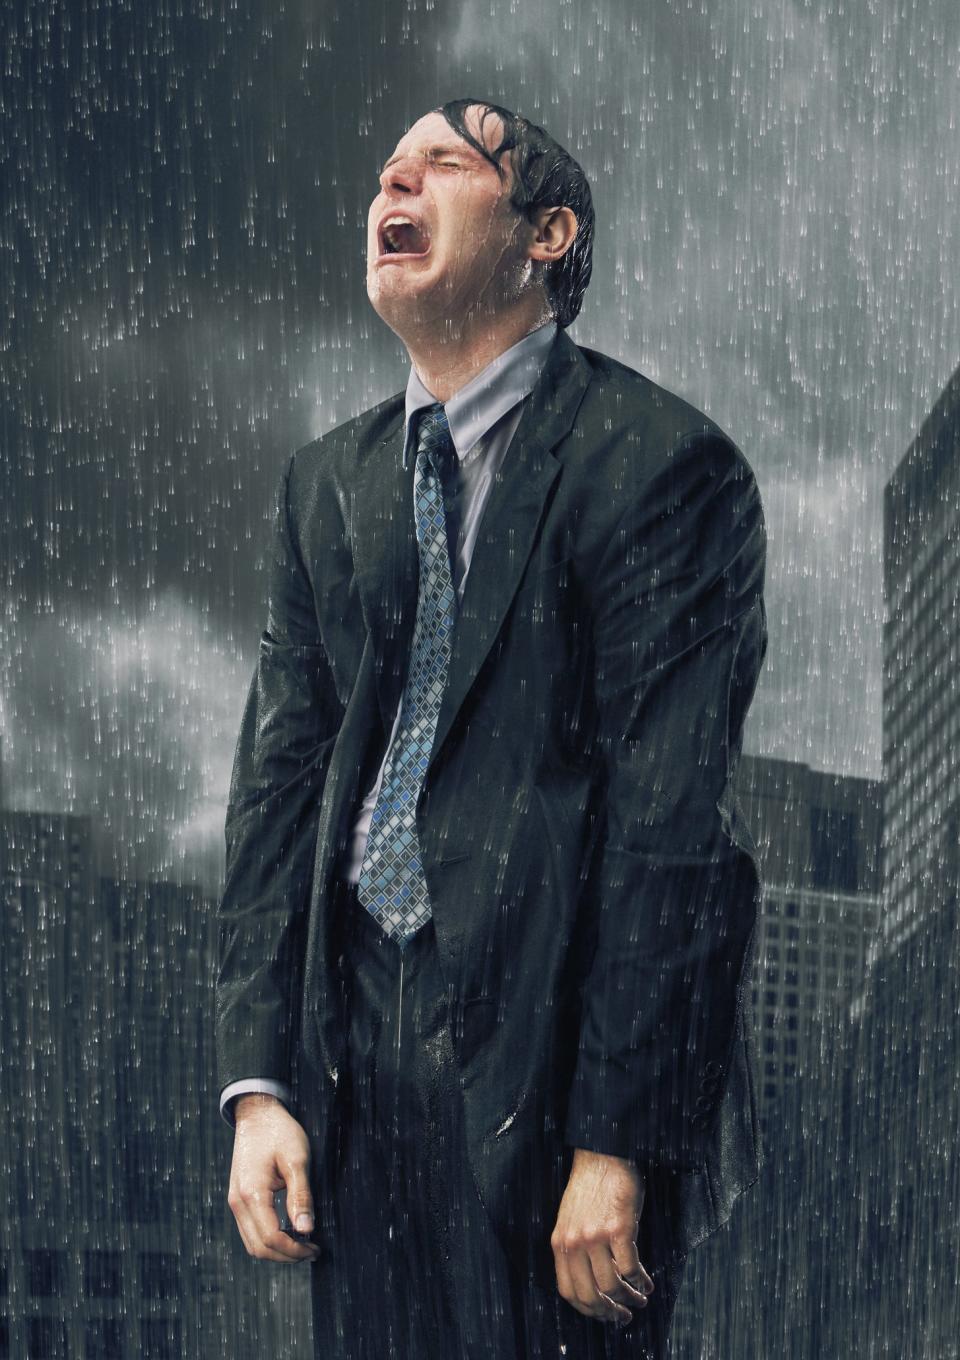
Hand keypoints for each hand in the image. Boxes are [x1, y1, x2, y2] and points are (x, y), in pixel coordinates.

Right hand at [226, 1094, 321, 1263]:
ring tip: (302, 1244)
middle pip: (258, 1247)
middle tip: (311, 1251)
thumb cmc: (279, 1132)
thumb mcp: (297, 1159)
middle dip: (286, 1256)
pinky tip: (287, 1231)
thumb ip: (301, 1196)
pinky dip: (267, 1238)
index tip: (315, 1249)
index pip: (271, 1238)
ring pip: (252, 1242)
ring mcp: (234, 1201)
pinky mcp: (237, 1198)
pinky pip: (250, 1229)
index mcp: (252, 1194)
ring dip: (276, 1250)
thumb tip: (307, 1229)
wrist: (257, 1113)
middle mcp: (237, 1202)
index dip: (294, 1250)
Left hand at [550, 1147, 654, 1325]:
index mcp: (560, 1243)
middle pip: (590, 1296)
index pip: (568, 1291)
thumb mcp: (571, 1220)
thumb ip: (576, 1249)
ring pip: (612, 1286)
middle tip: (624, 1316)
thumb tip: (593, 1283)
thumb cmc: (590, 1187)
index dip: (588, 1310)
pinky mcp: (618, 1229)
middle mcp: (574, 1243)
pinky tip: (647, 1282)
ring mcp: (595, 1237)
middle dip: (609, 1313)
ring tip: (640, 1299)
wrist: (602, 1155)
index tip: (603, 1315)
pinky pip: (630, 1268)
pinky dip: (640, 1281)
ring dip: (629, 1299)